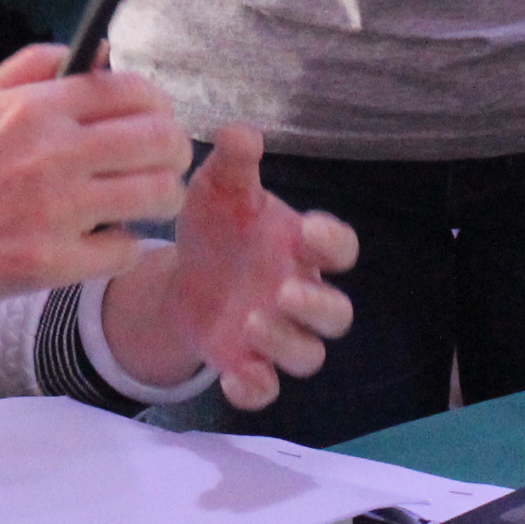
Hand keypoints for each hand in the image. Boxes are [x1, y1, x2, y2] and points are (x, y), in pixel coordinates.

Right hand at [0, 45, 189, 313]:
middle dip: (175, 148)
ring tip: (145, 200)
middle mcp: (53, 154)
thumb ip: (34, 66)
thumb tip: (98, 51)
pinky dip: (126, 246)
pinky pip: (126, 251)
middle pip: (160, 140)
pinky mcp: (54, 263)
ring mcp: (56, 212)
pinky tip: (108, 240)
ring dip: (161, 196)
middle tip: (165, 160)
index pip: (132, 91)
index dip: (158, 103)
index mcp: (34, 109)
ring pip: (156, 195)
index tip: (156, 117)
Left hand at [107, 127, 357, 408]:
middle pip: (336, 314)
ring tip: (249, 321)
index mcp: (302, 248)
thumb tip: (242, 132)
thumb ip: (233, 163)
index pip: (341, 248)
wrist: (184, 275)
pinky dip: (255, 389)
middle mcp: (301, 294)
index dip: (332, 243)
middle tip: (282, 290)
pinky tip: (233, 377)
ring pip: (309, 355)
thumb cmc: (218, 226)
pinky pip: (266, 391)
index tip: (306, 231)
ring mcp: (277, 335)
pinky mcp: (248, 366)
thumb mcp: (218, 190)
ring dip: (286, 344)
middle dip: (316, 305)